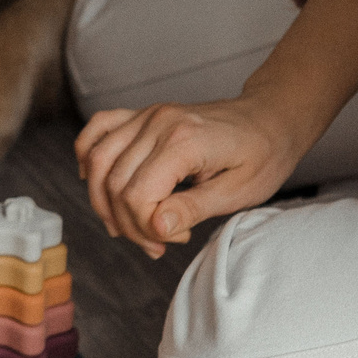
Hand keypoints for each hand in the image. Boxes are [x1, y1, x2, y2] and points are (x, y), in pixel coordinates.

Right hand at [74, 93, 309, 256]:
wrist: (270, 119)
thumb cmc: (262, 155)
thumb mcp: (238, 192)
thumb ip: (193, 209)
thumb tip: (156, 227)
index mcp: (184, 141)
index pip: (137, 195)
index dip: (146, 229)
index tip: (177, 240)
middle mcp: (159, 122)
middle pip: (114, 182)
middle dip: (128, 223)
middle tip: (158, 243)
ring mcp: (148, 115)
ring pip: (99, 161)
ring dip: (104, 201)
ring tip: (129, 226)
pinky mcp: (143, 114)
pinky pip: (98, 128)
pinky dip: (87, 154)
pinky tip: (93, 180)